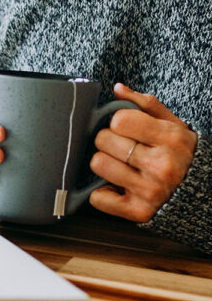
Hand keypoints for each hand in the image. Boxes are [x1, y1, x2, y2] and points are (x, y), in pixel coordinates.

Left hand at [89, 83, 197, 221]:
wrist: (201, 192)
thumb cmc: (179, 153)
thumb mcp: (172, 124)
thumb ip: (145, 104)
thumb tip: (118, 89)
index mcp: (171, 138)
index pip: (119, 120)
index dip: (117, 122)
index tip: (125, 128)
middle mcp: (162, 165)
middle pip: (103, 141)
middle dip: (107, 141)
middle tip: (121, 147)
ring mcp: (150, 191)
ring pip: (98, 164)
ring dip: (104, 163)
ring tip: (120, 165)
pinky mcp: (138, 212)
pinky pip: (98, 198)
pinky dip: (102, 193)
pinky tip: (117, 188)